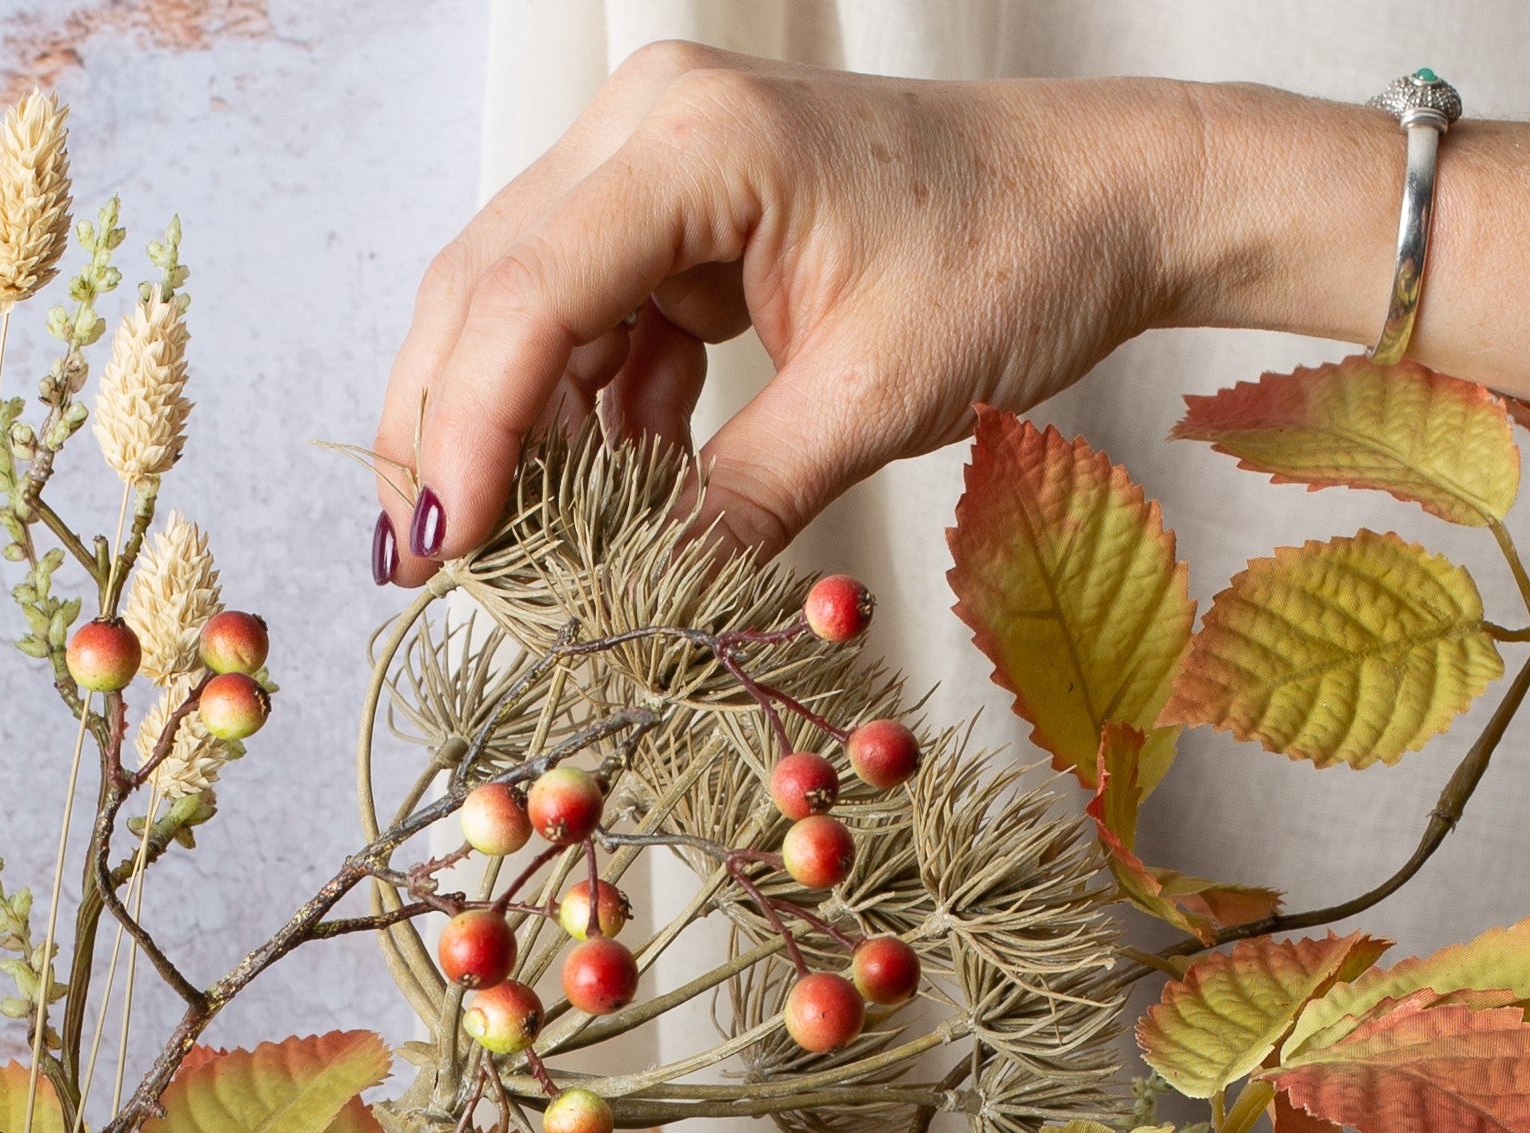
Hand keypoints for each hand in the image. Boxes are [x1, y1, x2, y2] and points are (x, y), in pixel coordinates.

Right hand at [370, 48, 1226, 567]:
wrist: (1098, 199)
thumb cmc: (1012, 261)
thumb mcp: (872, 404)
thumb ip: (738, 503)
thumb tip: (636, 610)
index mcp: (694, 142)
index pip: (526, 297)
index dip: (467, 436)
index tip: (444, 558)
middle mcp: (647, 126)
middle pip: (483, 290)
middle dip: (447, 436)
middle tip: (431, 573)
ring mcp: (654, 163)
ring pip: (519, 312)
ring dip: (513, 436)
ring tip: (524, 555)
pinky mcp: (677, 215)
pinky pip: (588, 326)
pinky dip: (585, 419)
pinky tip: (613, 502)